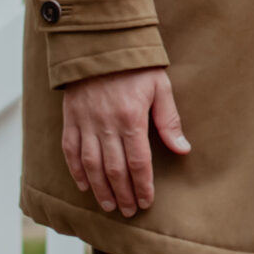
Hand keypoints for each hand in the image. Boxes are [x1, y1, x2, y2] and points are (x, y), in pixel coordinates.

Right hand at [61, 68, 188, 217]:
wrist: (100, 42)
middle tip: (130, 211)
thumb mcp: (160, 87)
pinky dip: (76, 170)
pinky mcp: (70, 118)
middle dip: (123, 194)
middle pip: (114, 169)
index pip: (138, 162)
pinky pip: (70, 150)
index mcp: (131, 118)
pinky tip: (85, 185)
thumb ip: (169, 120)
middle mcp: (106, 124)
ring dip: (100, 189)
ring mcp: (85, 122)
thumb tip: (183, 149)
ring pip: (91, 165)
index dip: (143, 186)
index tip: (147, 202)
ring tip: (109, 206)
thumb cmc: (135, 66)